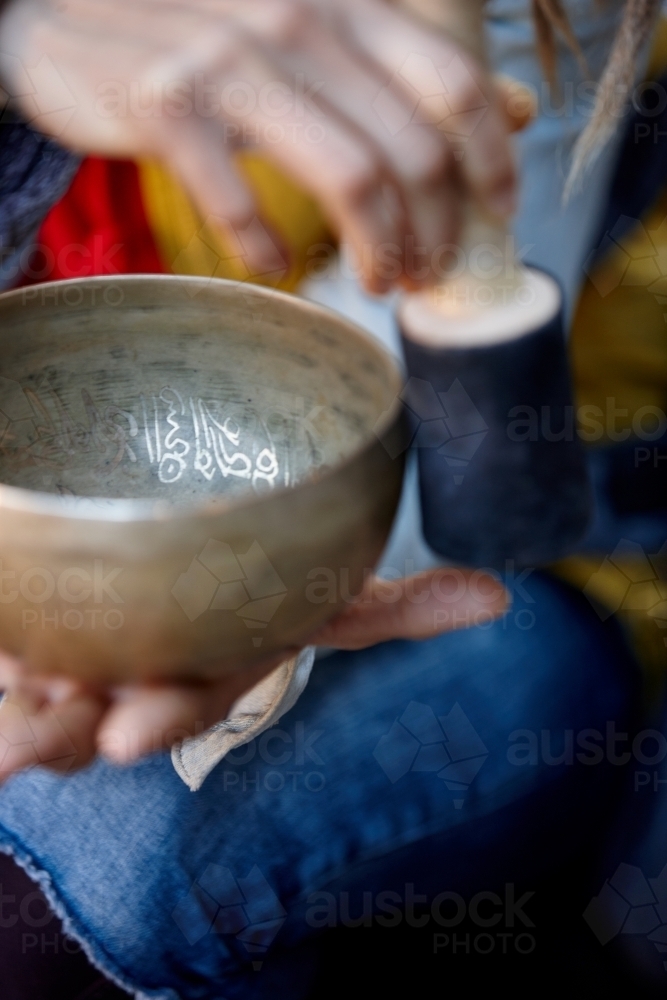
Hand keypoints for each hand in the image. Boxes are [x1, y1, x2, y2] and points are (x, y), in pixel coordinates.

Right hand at [0, 0, 516, 289]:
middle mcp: (298, 23)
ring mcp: (231, 63)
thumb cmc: (202, 35)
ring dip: (377, 250)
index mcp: (343, 4)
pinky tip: (277, 267)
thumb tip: (512, 111)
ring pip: (351, 179)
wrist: (65, 20)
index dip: (492, 160)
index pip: (454, 83)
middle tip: (425, 274)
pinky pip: (243, 202)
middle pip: (413, 152)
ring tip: (377, 284)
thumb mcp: (314, 33)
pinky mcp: (170, 107)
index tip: (500, 215)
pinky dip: (269, 251)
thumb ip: (405, 70)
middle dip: (435, 231)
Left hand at [0, 567, 506, 777]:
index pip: (187, 698)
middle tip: (32, 742)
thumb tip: (500, 595)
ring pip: (40, 695)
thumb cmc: (262, 601)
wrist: (197, 591)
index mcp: (207, 670)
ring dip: (16, 714)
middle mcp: (138, 675)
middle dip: (74, 731)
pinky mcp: (39, 631)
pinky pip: (8, 651)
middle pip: (99, 710)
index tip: (130, 735)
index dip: (163, 716)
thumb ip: (397, 609)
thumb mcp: (328, 602)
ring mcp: (81, 659)